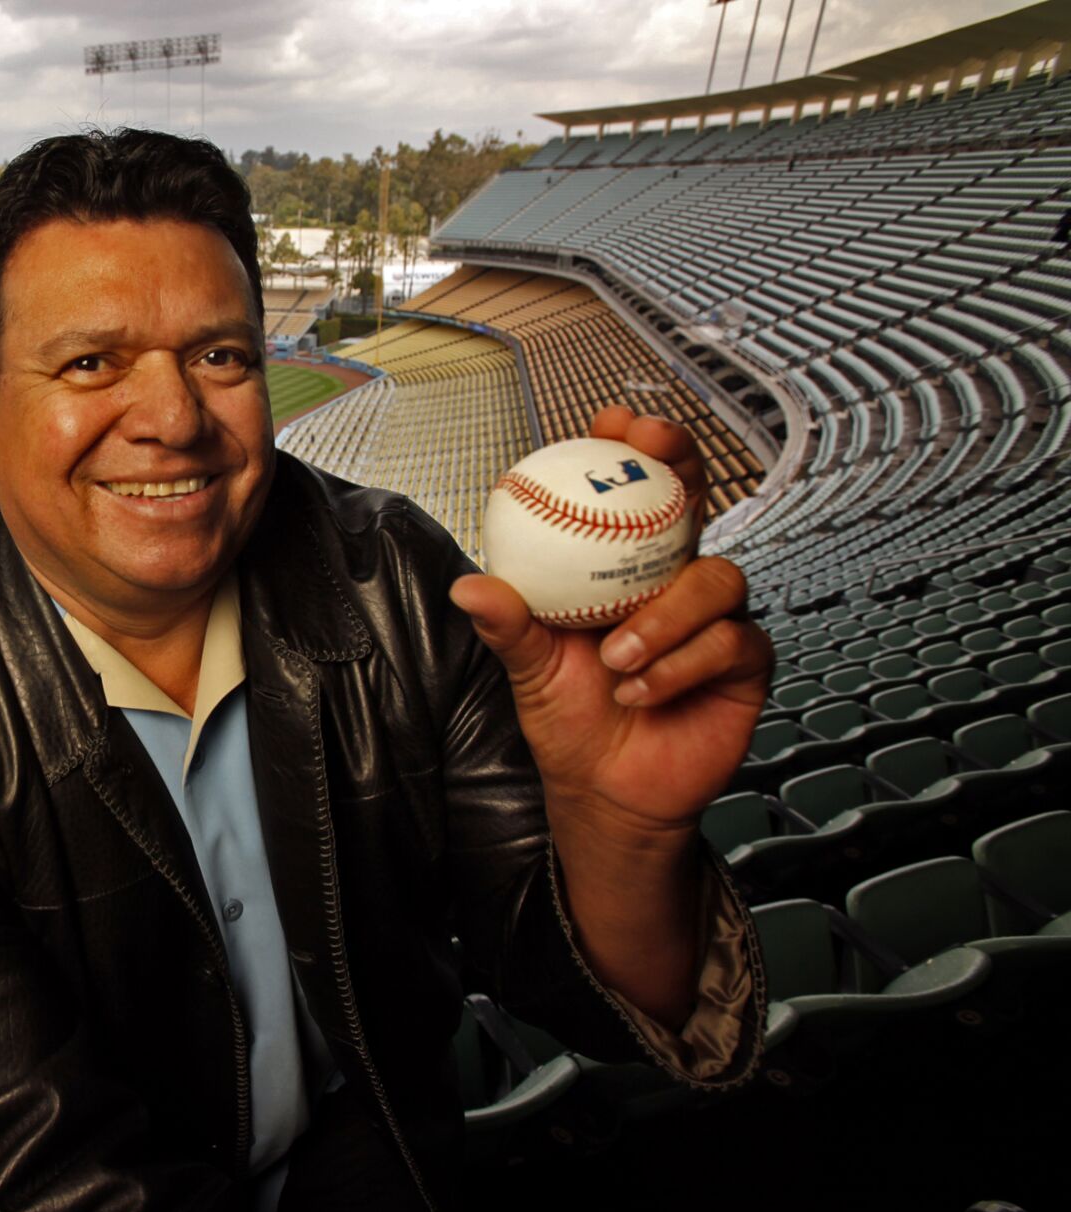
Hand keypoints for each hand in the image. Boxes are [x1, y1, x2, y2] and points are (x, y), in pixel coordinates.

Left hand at [450, 407, 775, 849]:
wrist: (606, 789)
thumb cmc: (571, 717)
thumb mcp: (530, 666)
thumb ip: (508, 624)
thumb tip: (469, 587)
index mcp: (626, 567)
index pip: (639, 492)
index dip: (636, 447)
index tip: (614, 420)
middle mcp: (676, 581)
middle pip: (698, 502)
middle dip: (681, 465)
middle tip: (653, 451)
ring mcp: (716, 619)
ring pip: (717, 578)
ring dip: (664, 614)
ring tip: (618, 653)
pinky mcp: (745, 664)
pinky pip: (729, 642)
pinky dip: (680, 664)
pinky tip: (642, 688)